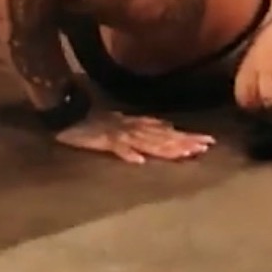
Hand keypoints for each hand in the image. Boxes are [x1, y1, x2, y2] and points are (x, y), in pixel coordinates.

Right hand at [55, 111, 214, 163]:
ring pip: (145, 141)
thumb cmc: (89, 119)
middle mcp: (131, 127)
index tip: (207, 143)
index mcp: (135, 125)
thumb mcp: (117, 123)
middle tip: (207, 146)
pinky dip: (127, 153)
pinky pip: (115, 147)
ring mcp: (117, 133)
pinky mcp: (101, 139)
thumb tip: (164, 128)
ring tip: (185, 153)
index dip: (186, 137)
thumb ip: (138, 128)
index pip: (165, 132)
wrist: (64, 110)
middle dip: (184, 142)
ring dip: (165, 147)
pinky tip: (139, 161)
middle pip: (162, 137)